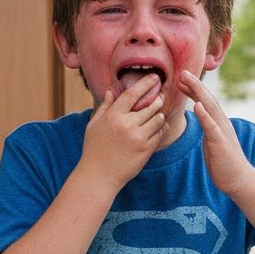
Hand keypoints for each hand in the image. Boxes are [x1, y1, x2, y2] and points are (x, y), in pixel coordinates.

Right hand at [79, 74, 166, 191]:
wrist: (99, 176)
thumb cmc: (94, 149)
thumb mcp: (94, 125)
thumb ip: (105, 107)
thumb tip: (110, 90)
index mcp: (113, 116)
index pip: (133, 93)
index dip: (146, 83)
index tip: (155, 77)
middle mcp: (127, 125)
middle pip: (151, 105)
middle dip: (158, 99)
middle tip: (160, 96)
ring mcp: (138, 138)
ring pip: (158, 119)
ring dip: (159, 115)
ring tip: (157, 114)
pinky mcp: (146, 150)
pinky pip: (159, 134)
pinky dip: (160, 130)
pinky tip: (157, 129)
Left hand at [179, 70, 252, 195]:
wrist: (238, 180)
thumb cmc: (224, 163)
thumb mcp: (212, 142)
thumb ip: (207, 128)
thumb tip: (201, 118)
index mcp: (218, 123)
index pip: (205, 102)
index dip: (194, 89)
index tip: (182, 79)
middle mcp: (221, 123)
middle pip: (207, 99)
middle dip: (195, 84)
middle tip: (182, 71)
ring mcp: (222, 132)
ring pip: (210, 108)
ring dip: (198, 92)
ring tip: (187, 80)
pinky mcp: (221, 143)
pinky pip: (211, 127)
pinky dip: (204, 115)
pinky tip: (196, 105)